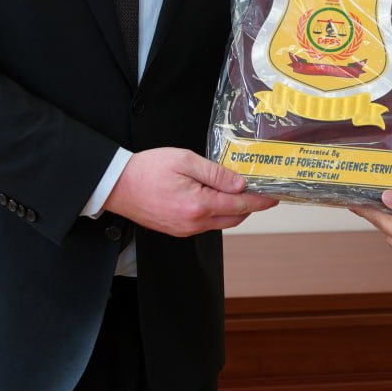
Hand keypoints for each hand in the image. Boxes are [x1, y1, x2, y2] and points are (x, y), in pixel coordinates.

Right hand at [104, 147, 276, 236]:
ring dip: (232, 208)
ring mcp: (184, 230)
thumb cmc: (147, 169)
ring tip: (237, 190)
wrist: (117, 185)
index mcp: (198, 205)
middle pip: (234, 217)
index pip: (239, 205)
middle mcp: (193, 223)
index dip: (260, 201)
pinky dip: (216, 212)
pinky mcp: (176, 230)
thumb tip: (239, 184)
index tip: (274, 197)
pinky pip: (205, 224)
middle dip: (250, 205)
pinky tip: (215, 197)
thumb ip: (215, 173)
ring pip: (220, 222)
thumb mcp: (185, 160)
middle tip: (260, 191)